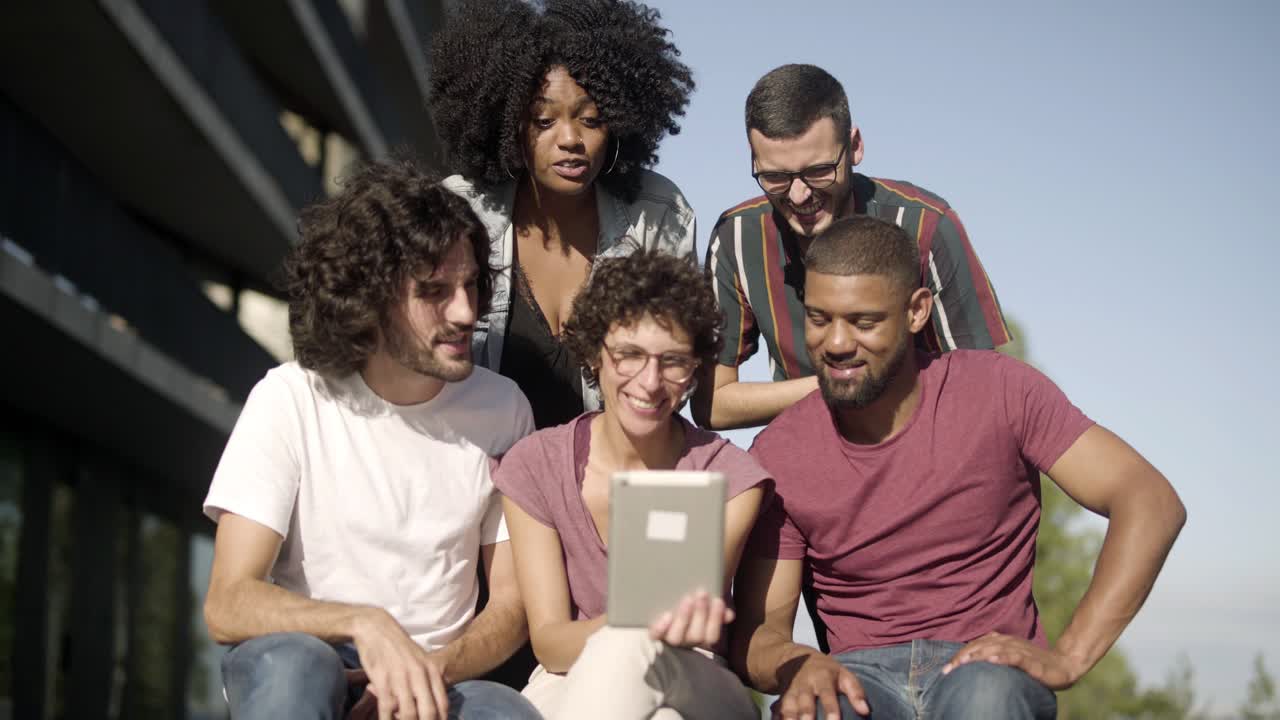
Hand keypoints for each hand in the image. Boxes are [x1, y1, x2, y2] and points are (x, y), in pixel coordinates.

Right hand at [351, 608, 449, 719]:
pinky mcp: (382, 680)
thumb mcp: (421, 661)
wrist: (376, 628)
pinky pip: (387, 708)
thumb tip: (436, 707)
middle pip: (429, 713)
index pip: (442, 704)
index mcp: (432, 670)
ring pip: (409, 714)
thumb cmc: (400, 648)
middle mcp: (419, 675)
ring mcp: (401, 678)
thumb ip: (429, 682)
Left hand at [648, 590, 733, 648]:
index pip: (711, 636)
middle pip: (696, 636)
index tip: (718, 601)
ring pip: (677, 637)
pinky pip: (656, 636)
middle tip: (702, 592)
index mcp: (701, 638)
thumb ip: (719, 610)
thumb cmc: (694, 604)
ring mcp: (670, 640)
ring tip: (688, 599)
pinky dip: (661, 627)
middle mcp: (686, 643)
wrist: (668, 602)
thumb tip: (729, 615)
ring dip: (684, 618)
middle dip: (700, 613)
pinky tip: (667, 615)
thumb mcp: (708, 606)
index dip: (715, 620)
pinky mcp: (655, 634)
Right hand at [773, 652, 868, 718]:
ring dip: (789, 718)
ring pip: (788, 707)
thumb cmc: (827, 671)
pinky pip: (776, 710)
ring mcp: (790, 692)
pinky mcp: (781, 698)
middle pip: (804, 702)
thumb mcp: (843, 674)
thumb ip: (856, 692)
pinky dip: (776, 718)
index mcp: (822, 678)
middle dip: (805, 715)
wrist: (797, 659)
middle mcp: (804, 685)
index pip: (827, 694)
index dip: (831, 709)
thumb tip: (866, 711)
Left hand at [942, 632, 1086, 689]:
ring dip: (978, 654)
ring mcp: (1020, 650)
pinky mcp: (1032, 660)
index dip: (960, 656)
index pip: (975, 646)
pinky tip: (992, 660)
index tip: (946, 669)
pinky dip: (1003, 657)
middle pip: (980, 646)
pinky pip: (1015, 657)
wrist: (1064, 664)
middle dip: (963, 656)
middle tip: (949, 668)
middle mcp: (1008, 642)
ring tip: (964, 662)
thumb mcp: (1009, 658)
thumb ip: (992, 656)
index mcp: (1000, 641)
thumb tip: (968, 665)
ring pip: (995, 649)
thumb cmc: (1033, 663)